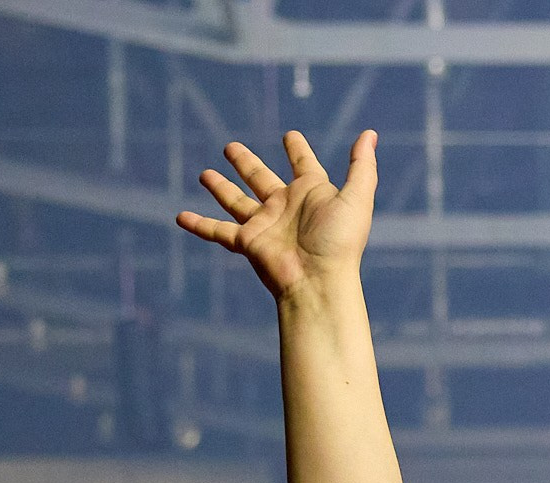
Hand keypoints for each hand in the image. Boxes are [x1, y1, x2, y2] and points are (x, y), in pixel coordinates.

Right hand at [177, 130, 376, 300]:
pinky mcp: (247, 243)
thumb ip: (361, 166)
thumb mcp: (356, 197)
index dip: (298, 150)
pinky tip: (179, 216)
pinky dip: (198, 225)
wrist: (318, 281)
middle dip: (246, 163)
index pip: (303, 164)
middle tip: (231, 147)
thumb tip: (370, 134)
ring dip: (220, 187)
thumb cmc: (340, 242)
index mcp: (311, 192)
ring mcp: (264, 224)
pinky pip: (218, 231)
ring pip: (236, 201)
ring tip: (204, 173)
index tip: (290, 136)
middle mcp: (285, 206)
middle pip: (260, 178)